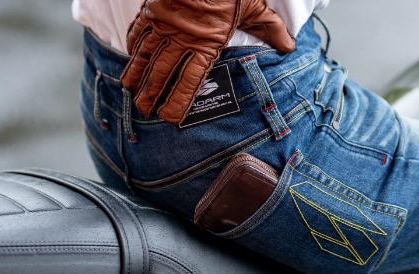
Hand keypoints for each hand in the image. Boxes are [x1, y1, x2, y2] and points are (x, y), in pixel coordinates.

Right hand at [121, 0, 294, 123]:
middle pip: (162, 74)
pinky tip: (129, 59)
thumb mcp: (257, 7)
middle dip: (153, 95)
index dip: (177, 102)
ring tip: (131, 93)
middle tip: (146, 111)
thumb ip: (271, 29)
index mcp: (207, 45)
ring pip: (146, 56)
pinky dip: (132, 47)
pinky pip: (138, 32)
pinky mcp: (152, 10)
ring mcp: (163, 25)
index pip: (189, 82)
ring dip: (138, 76)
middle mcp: (181, 39)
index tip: (169, 118)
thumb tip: (288, 46)